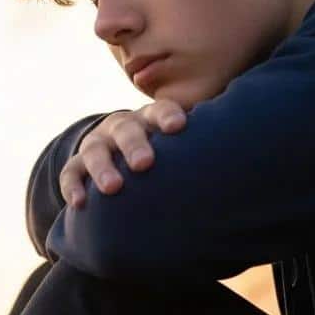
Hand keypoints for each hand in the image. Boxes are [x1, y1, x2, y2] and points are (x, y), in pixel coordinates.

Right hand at [59, 99, 187, 208]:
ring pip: (95, 151)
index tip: (178, 126)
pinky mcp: (78, 163)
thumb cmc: (163, 155)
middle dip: (134, 146)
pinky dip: (73, 187)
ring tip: (112, 188)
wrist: (124, 154)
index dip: (167, 116)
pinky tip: (79, 204)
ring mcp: (97, 144)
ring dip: (103, 168)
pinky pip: (70, 173)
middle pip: (126, 130)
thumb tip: (243, 160)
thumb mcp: (175, 147)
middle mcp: (121, 127)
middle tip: (144, 164)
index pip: (159, 111)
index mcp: (149, 119)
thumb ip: (194, 150)